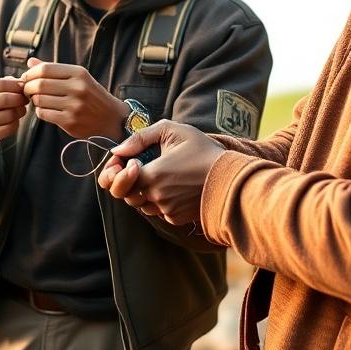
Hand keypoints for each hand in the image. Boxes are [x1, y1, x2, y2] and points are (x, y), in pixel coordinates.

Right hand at [0, 77, 28, 166]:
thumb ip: (2, 84)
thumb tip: (22, 82)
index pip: (1, 84)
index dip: (17, 85)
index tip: (25, 87)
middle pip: (5, 99)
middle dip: (20, 98)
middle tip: (25, 99)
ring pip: (9, 114)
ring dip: (20, 111)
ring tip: (21, 110)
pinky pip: (9, 128)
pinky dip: (16, 124)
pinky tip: (13, 121)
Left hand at [21, 57, 126, 139]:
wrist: (111, 118)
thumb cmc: (91, 95)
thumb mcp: (77, 77)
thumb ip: (53, 70)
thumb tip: (30, 62)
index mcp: (78, 73)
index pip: (45, 69)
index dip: (31, 73)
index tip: (27, 78)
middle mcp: (77, 88)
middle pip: (39, 84)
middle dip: (28, 87)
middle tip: (28, 90)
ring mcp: (74, 106)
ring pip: (39, 100)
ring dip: (34, 100)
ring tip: (39, 100)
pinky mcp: (70, 121)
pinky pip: (44, 114)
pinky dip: (40, 112)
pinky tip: (46, 110)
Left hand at [97, 120, 224, 225]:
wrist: (233, 178)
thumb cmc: (203, 151)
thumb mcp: (173, 131)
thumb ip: (140, 138)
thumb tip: (117, 150)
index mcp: (152, 175)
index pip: (119, 180)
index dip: (119, 170)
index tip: (130, 160)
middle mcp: (156, 197)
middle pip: (128, 194)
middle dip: (130, 181)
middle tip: (142, 167)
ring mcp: (167, 210)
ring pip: (142, 204)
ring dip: (144, 192)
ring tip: (161, 175)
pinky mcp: (177, 219)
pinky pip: (158, 211)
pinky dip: (159, 200)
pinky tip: (173, 186)